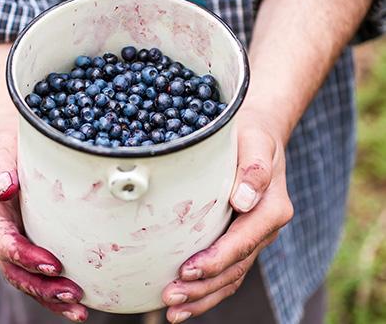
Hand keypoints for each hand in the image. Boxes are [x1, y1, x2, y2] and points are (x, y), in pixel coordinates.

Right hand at [0, 118, 87, 321]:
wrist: (12, 143)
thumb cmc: (6, 143)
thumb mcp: (0, 147)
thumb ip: (0, 166)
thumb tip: (4, 188)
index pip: (1, 242)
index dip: (24, 256)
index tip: (52, 263)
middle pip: (14, 270)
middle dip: (42, 286)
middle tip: (72, 294)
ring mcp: (14, 241)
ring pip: (27, 279)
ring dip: (51, 296)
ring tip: (80, 309)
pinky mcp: (31, 243)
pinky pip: (40, 272)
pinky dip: (56, 289)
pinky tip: (81, 301)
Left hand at [161, 110, 293, 322]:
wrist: (258, 135)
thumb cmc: (250, 136)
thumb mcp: (255, 142)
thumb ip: (254, 169)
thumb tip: (243, 200)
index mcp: (271, 209)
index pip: (242, 242)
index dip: (215, 260)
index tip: (187, 270)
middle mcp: (264, 230)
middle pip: (234, 268)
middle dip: (202, 287)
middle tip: (170, 297)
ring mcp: (252, 239)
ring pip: (229, 278)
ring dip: (202, 297)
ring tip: (172, 310)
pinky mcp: (239, 241)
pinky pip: (226, 273)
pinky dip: (206, 291)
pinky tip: (184, 303)